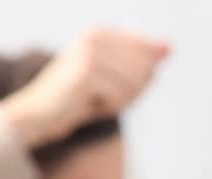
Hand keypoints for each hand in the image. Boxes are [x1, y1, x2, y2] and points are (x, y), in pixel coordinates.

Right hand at [1, 28, 168, 146]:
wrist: (41, 113)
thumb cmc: (80, 97)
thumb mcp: (113, 75)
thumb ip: (141, 60)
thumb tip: (169, 47)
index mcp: (101, 32)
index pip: (147, 54)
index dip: (140, 78)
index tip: (114, 84)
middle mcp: (94, 37)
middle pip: (145, 69)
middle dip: (132, 91)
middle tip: (105, 95)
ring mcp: (88, 54)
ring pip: (134, 84)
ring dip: (120, 101)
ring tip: (96, 100)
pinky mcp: (85, 74)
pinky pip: (120, 96)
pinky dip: (109, 108)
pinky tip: (89, 105)